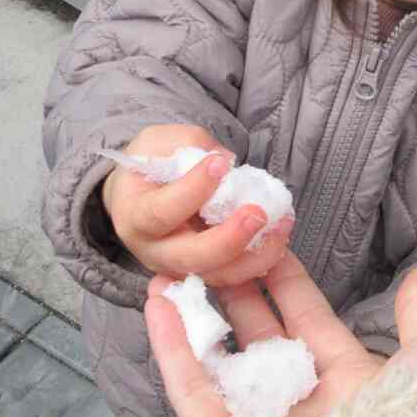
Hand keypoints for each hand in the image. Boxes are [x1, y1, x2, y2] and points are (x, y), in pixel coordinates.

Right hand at [102, 124, 293, 286]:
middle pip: (192, 257)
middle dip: (229, 238)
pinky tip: (280, 231)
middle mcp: (154, 251)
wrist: (144, 195)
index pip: (162, 212)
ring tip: (281, 222)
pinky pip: (235, 274)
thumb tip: (225, 160)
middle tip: (257, 212)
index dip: (193, 190)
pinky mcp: (205, 271)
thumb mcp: (157, 142)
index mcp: (134, 216)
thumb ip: (188, 144)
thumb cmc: (150, 165)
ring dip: (256, 252)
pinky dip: (261, 257)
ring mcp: (180, 267)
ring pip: (219, 273)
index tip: (220, 164)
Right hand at [146, 252, 416, 416]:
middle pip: (260, 337)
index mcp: (349, 383)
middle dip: (238, 294)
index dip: (287, 284)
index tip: (268, 244)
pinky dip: (171, 348)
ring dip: (194, 317)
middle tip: (217, 249)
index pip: (309, 320)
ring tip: (173, 268)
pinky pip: (191, 391)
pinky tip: (157, 303)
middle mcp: (302, 403)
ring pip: (218, 361)